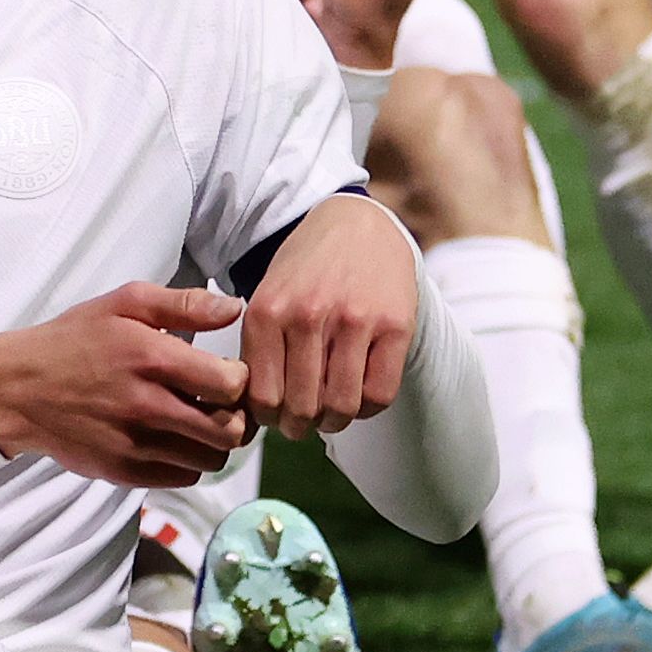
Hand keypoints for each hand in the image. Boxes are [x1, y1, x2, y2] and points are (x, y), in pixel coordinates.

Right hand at [0, 281, 256, 484]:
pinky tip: (173, 438)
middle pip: (230, 431)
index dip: (240, 379)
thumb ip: (184, 305)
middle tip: (223, 405)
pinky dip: (188, 461)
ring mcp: (135, 445)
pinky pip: (182, 477)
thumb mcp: (124, 303)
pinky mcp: (123, 472)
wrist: (17, 390)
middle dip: (237, 417)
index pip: (232, 385)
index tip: (227, 373)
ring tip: (198, 421)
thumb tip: (236, 307)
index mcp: (152, 357)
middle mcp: (147, 406)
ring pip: (211, 460)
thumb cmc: (75, 340)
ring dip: (214, 442)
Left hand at [241, 203, 418, 440]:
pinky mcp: (395, 324)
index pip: (263, 398)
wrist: (357, 223)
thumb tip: (255, 417)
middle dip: (300, 427)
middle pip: (302, 409)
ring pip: (341, 406)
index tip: (276, 417)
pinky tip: (359, 394)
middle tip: (303, 423)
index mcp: (268, 311)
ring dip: (334, 421)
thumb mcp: (269, 298)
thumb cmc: (308, 270)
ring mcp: (354, 319)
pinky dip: (367, 408)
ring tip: (331, 413)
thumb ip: (259, 349)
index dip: (269, 420)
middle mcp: (308, 315)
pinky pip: (379, 394)